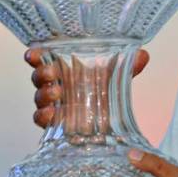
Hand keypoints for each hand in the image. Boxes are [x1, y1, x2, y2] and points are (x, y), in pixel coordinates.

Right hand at [25, 47, 149, 128]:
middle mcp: (54, 84)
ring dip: (44, 94)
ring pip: (39, 97)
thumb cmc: (104, 88)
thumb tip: (143, 55)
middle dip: (42, 73)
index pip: (44, 58)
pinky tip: (52, 114)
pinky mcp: (55, 122)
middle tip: (52, 73)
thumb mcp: (116, 75)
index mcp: (64, 68)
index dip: (36, 55)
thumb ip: (129, 65)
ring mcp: (52, 104)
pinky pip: (41, 119)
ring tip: (57, 94)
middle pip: (38, 77)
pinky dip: (43, 116)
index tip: (34, 53)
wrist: (108, 119)